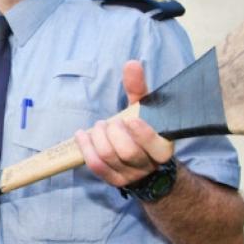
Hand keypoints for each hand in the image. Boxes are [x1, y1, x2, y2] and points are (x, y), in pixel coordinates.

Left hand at [75, 60, 173, 186]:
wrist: (141, 162)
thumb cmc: (141, 129)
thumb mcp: (143, 109)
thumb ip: (138, 88)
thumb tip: (131, 63)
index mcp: (162, 148)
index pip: (155, 146)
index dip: (142, 134)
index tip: (130, 120)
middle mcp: (147, 165)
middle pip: (127, 151)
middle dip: (113, 132)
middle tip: (109, 122)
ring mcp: (129, 175)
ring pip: (109, 156)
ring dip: (98, 137)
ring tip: (99, 127)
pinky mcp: (113, 180)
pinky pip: (96, 166)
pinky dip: (86, 148)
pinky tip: (81, 135)